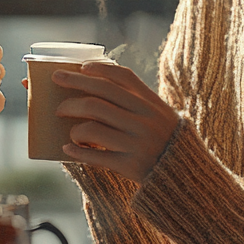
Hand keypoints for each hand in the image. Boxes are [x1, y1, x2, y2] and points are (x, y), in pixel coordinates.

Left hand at [53, 59, 178, 183]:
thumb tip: (95, 82)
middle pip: (97, 101)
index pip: (123, 78)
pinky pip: (95, 156)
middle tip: (57, 97)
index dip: (100, 69)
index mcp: (152, 104)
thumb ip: (136, 100)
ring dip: (74, 128)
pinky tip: (68, 149)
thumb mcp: (160, 114)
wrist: (186, 175)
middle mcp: (144, 120)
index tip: (82, 67)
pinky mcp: (130, 165)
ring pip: (92, 128)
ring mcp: (136, 143)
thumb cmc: (165, 140)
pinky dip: (77, 152)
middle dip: (72, 94)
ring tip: (71, 130)